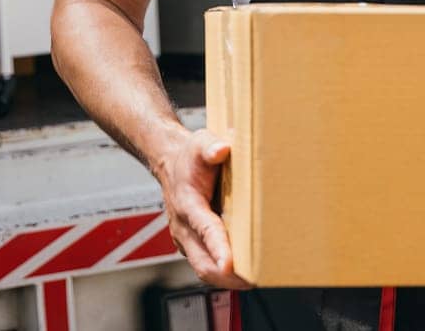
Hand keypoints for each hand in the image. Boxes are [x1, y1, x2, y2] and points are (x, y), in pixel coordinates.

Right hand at [152, 128, 249, 289]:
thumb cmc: (188, 157)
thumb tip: (223, 148)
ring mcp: (186, 238)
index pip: (205, 229)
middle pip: (203, 262)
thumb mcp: (199, 143)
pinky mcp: (191, 243)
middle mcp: (184, 226)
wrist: (170, 163)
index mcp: (187, 204)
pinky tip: (243, 272)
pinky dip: (223, 273)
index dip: (218, 248)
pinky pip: (205, 263)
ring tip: (254, 281)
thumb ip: (210, 146)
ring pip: (204, 267)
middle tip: (254, 281)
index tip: (230, 264)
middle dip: (227, 277)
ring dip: (227, 279)